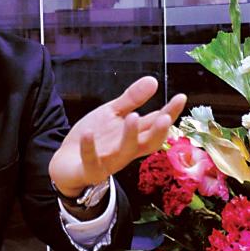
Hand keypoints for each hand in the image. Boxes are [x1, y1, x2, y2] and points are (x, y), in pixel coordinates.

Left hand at [49, 76, 186, 196]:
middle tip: (166, 117)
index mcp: (135, 136)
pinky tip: (88, 133)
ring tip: (132, 116)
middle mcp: (127, 150)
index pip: (156, 124)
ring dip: (129, 136)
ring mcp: (109, 161)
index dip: (170, 113)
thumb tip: (154, 80)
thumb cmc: (96, 138)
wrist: (68, 161)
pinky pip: (91, 160)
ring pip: (124, 153)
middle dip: (159, 132)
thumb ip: (132, 99)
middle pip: (148, 143)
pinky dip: (89, 148)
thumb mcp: (113, 114)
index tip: (181, 97)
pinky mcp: (90, 170)